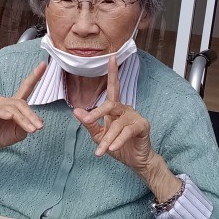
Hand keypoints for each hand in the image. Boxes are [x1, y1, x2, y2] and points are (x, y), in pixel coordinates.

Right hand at [0, 62, 45, 169]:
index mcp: (15, 104)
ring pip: (12, 109)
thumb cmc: (1, 134)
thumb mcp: (19, 133)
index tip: (43, 64)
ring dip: (23, 119)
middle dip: (32, 116)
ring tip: (31, 129)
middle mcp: (5, 102)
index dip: (34, 76)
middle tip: (40, 127)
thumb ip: (26, 126)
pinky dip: (3, 113)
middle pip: (21, 104)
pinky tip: (10, 116)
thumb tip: (36, 122)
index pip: (26, 87)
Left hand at [73, 56, 153, 171]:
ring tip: (100, 151)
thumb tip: (76, 111)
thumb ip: (89, 124)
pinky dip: (118, 141)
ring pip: (117, 124)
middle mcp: (126, 109)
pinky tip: (112, 149)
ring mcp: (135, 116)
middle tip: (87, 121)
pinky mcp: (142, 126)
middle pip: (110, 104)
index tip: (111, 57)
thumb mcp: (99, 136)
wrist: (135, 161)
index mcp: (116, 108)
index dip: (112, 73)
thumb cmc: (118, 147)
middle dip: (97, 113)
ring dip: (107, 138)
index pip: (113, 88)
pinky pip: (127, 131)